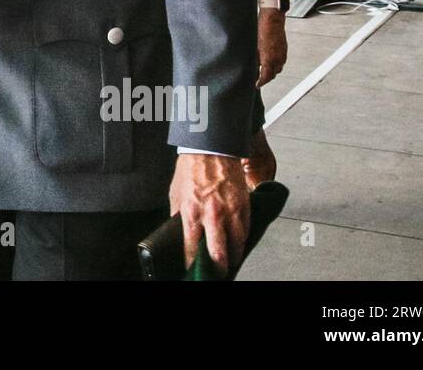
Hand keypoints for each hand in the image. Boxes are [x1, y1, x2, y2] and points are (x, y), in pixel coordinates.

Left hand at [169, 153, 249, 275]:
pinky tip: (238, 245)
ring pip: (236, 247)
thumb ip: (178, 215)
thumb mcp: (176, 193)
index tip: (192, 269)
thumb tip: (179, 231)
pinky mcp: (244, 207)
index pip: (192, 248)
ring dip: (232, 258)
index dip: (192, 263)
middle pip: (217, 254)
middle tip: (214, 273)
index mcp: (191, 213)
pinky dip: (242, 241)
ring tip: (227, 262)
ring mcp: (230, 212)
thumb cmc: (192, 169)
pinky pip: (246, 232)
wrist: (211, 149)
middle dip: (216, 268)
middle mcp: (212, 215)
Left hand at [256, 9, 286, 86]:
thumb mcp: (254, 46)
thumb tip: (253, 66)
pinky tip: (271, 61)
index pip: (266, 76)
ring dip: (272, 71)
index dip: (261, 82)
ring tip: (265, 71)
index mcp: (268, 58)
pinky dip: (276, 64)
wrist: (272, 19)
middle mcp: (277, 58)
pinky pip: (281, 61)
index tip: (257, 84)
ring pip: (278, 68)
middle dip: (267, 78)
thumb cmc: (262, 29)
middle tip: (260, 79)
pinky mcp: (284, 49)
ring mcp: (282, 54)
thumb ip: (255, 58)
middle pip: (273, 74)